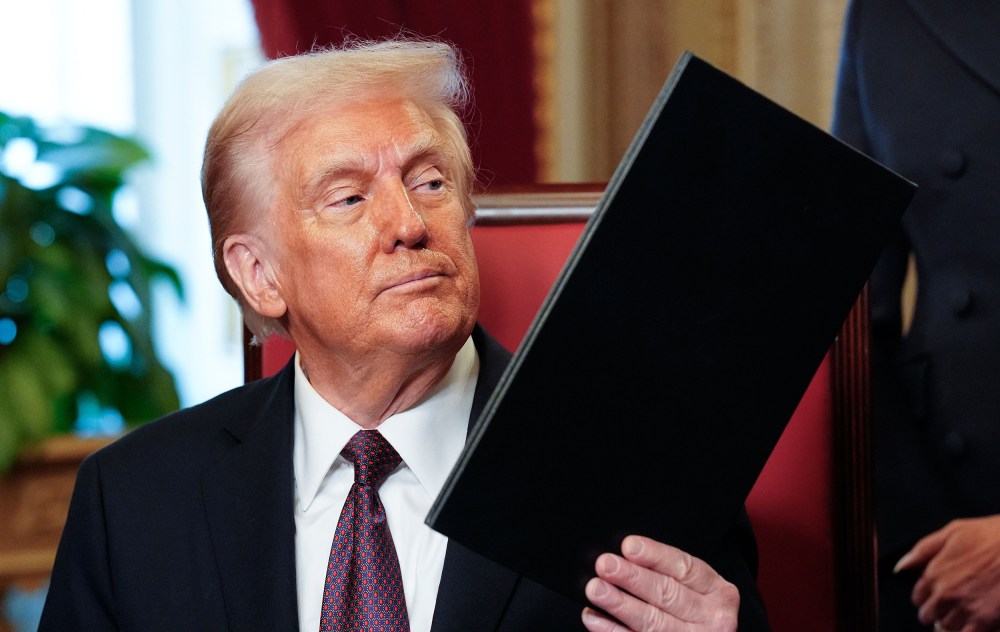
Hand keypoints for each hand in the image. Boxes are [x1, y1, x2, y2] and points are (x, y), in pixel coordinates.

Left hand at [581, 535, 738, 631]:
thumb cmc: (693, 610)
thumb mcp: (694, 589)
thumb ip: (666, 573)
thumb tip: (625, 555)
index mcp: (718, 592)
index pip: (685, 568)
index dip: (655, 556)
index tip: (629, 546)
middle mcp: (711, 619)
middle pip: (668, 594)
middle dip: (633, 578)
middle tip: (606, 565)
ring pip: (653, 622)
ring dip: (620, 604)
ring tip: (596, 589)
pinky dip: (612, 630)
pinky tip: (594, 618)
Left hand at [895, 514, 999, 631]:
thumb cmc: (992, 536)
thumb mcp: (953, 532)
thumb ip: (923, 550)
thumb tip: (901, 566)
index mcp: (935, 573)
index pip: (918, 597)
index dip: (926, 597)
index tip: (935, 595)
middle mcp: (946, 594)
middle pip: (929, 616)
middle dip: (937, 612)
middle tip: (949, 607)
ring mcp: (965, 610)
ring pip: (946, 628)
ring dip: (951, 624)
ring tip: (962, 616)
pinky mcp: (985, 622)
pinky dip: (965, 631)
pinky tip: (972, 624)